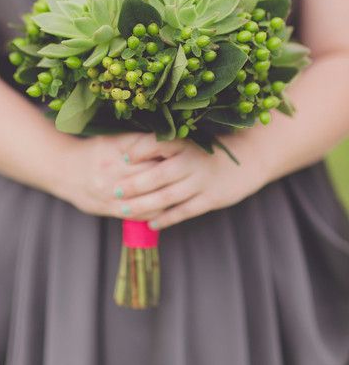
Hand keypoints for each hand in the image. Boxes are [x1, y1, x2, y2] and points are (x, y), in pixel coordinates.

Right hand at [50, 132, 184, 219]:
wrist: (64, 171)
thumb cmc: (93, 151)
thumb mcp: (111, 139)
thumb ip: (136, 142)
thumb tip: (167, 141)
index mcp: (115, 149)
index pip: (148, 150)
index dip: (168, 152)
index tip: (183, 153)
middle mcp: (112, 169)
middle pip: (150, 173)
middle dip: (171, 174)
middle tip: (189, 173)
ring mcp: (110, 191)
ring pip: (146, 197)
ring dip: (167, 196)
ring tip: (183, 193)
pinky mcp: (108, 207)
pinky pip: (137, 214)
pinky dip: (154, 213)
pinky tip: (167, 209)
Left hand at [112, 131, 269, 228]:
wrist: (250, 157)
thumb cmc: (210, 149)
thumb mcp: (190, 140)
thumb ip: (165, 145)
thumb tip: (129, 152)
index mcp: (185, 142)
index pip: (157, 144)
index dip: (138, 150)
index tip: (122, 158)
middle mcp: (192, 161)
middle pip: (157, 175)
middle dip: (134, 185)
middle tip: (115, 191)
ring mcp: (201, 182)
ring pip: (167, 197)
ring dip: (144, 206)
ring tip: (125, 210)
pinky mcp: (211, 199)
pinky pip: (183, 211)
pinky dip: (166, 219)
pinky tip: (151, 224)